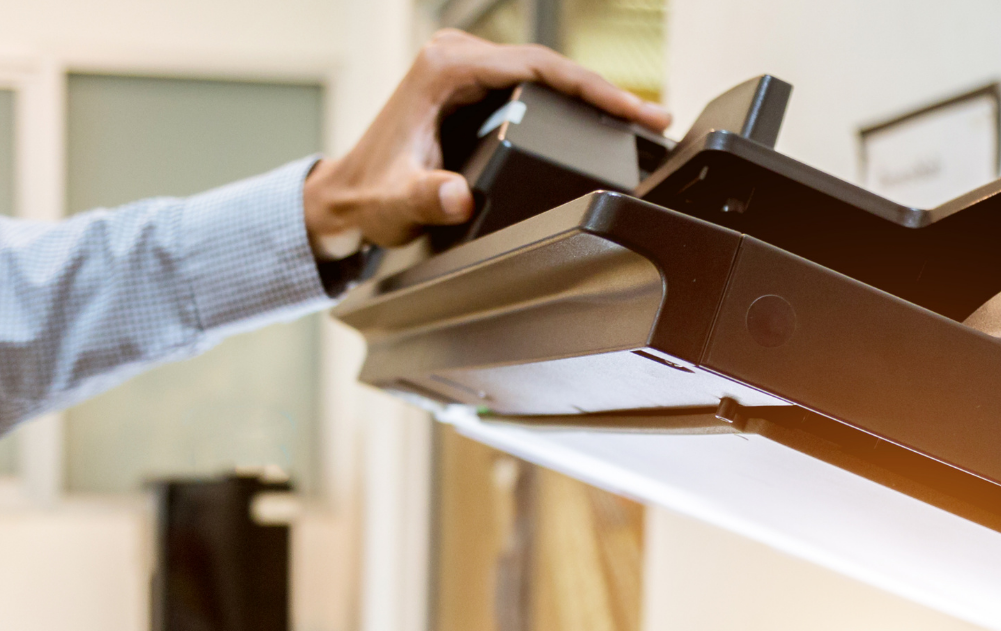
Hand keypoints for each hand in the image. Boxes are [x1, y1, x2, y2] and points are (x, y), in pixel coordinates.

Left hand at [303, 28, 671, 257]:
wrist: (345, 199)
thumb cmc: (369, 196)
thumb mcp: (398, 204)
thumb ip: (427, 198)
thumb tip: (456, 194)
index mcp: (444, 68)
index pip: (538, 68)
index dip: (593, 89)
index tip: (633, 111)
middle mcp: (454, 55)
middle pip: (550, 65)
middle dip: (606, 93)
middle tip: (655, 118)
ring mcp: (462, 65)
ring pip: (544, 72)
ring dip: (590, 95)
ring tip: (639, 120)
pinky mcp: (469, 82)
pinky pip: (530, 84)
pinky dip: (567, 102)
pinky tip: (597, 120)